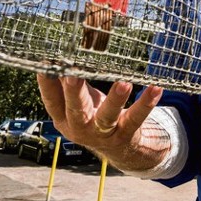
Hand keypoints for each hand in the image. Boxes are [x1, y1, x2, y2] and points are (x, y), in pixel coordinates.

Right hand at [37, 74, 165, 169]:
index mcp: (64, 118)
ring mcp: (103, 133)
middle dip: (73, 92)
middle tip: (72, 74)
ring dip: (115, 99)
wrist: (118, 148)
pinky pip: (136, 118)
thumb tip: (59, 51)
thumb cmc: (93, 114)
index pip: (52, 101)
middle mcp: (80, 128)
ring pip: (107, 117)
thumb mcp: (78, 99)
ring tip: (124, 83)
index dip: (46, 85)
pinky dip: (146, 103)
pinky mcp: (125, 134)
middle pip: (76, 110)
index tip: (44, 65)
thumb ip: (69, 80)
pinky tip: (155, 89)